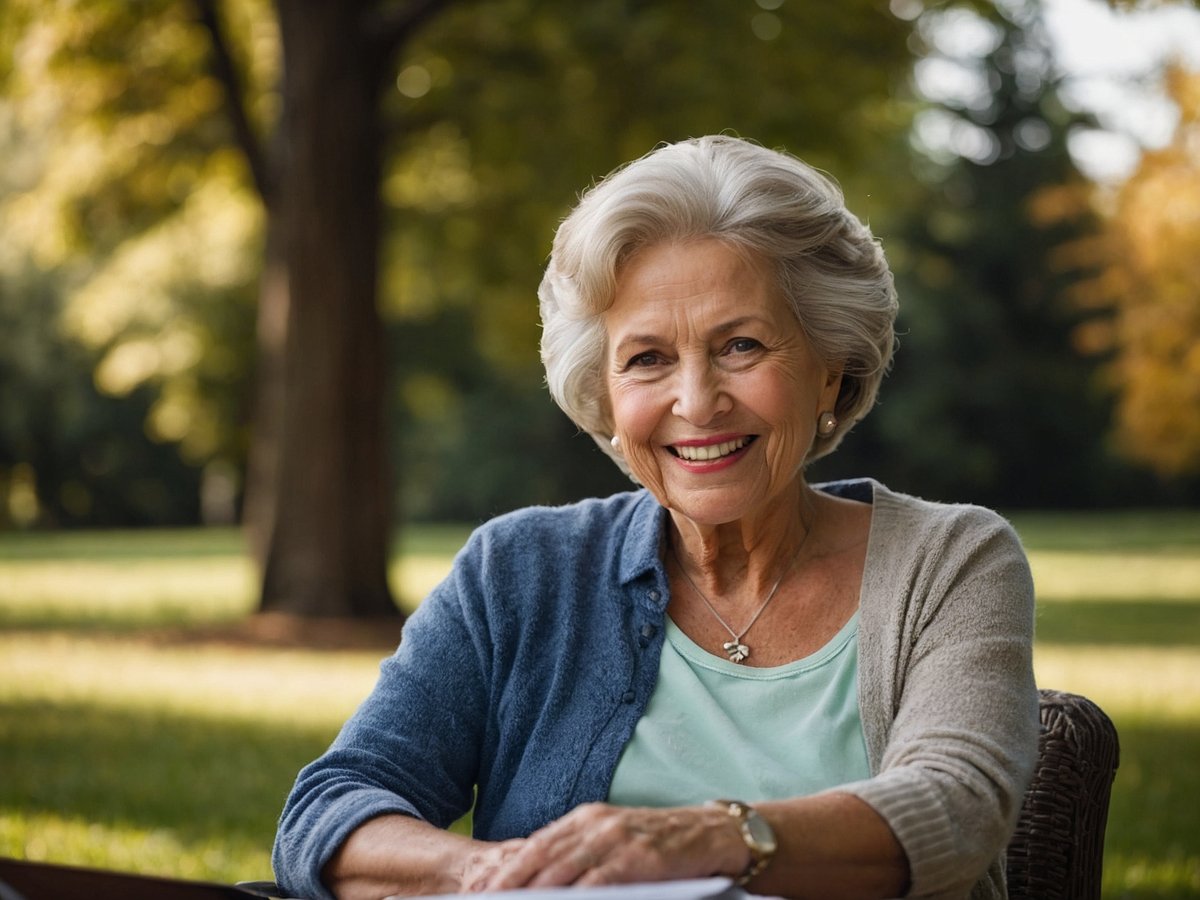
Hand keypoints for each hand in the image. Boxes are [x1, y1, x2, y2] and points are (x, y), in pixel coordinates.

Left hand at [466, 803, 746, 890]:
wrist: (714, 833)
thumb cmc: (661, 844)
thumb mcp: (614, 841)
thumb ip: (580, 857)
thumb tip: (541, 885)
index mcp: (585, 818)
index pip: (534, 846)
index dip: (504, 871)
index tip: (480, 892)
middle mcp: (596, 823)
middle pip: (539, 858)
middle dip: (508, 886)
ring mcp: (618, 838)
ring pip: (562, 871)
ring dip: (533, 896)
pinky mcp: (640, 858)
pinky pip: (599, 882)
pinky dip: (577, 897)